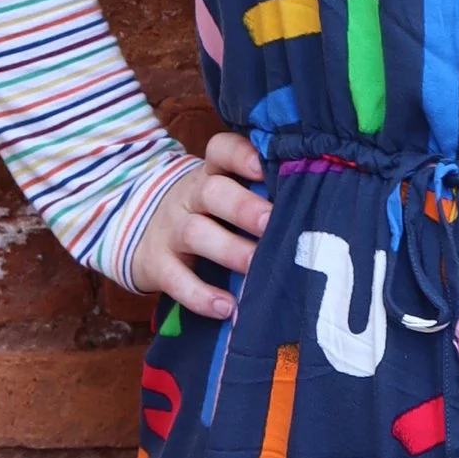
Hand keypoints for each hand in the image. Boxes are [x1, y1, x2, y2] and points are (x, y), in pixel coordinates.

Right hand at [132, 132, 269, 321]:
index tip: (264, 167)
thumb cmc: (206, 216)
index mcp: (212, 174)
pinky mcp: (156, 264)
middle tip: (271, 223)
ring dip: (230, 251)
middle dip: (244, 207)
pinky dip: (200, 295)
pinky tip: (227, 307)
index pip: (221, 151)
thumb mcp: (223, 197)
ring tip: (257, 266)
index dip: (241, 155)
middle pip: (212, 192)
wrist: (139, 234)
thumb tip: (318, 211)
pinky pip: (175, 278)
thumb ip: (259, 197)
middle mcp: (190, 196)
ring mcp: (170, 229)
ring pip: (195, 233)